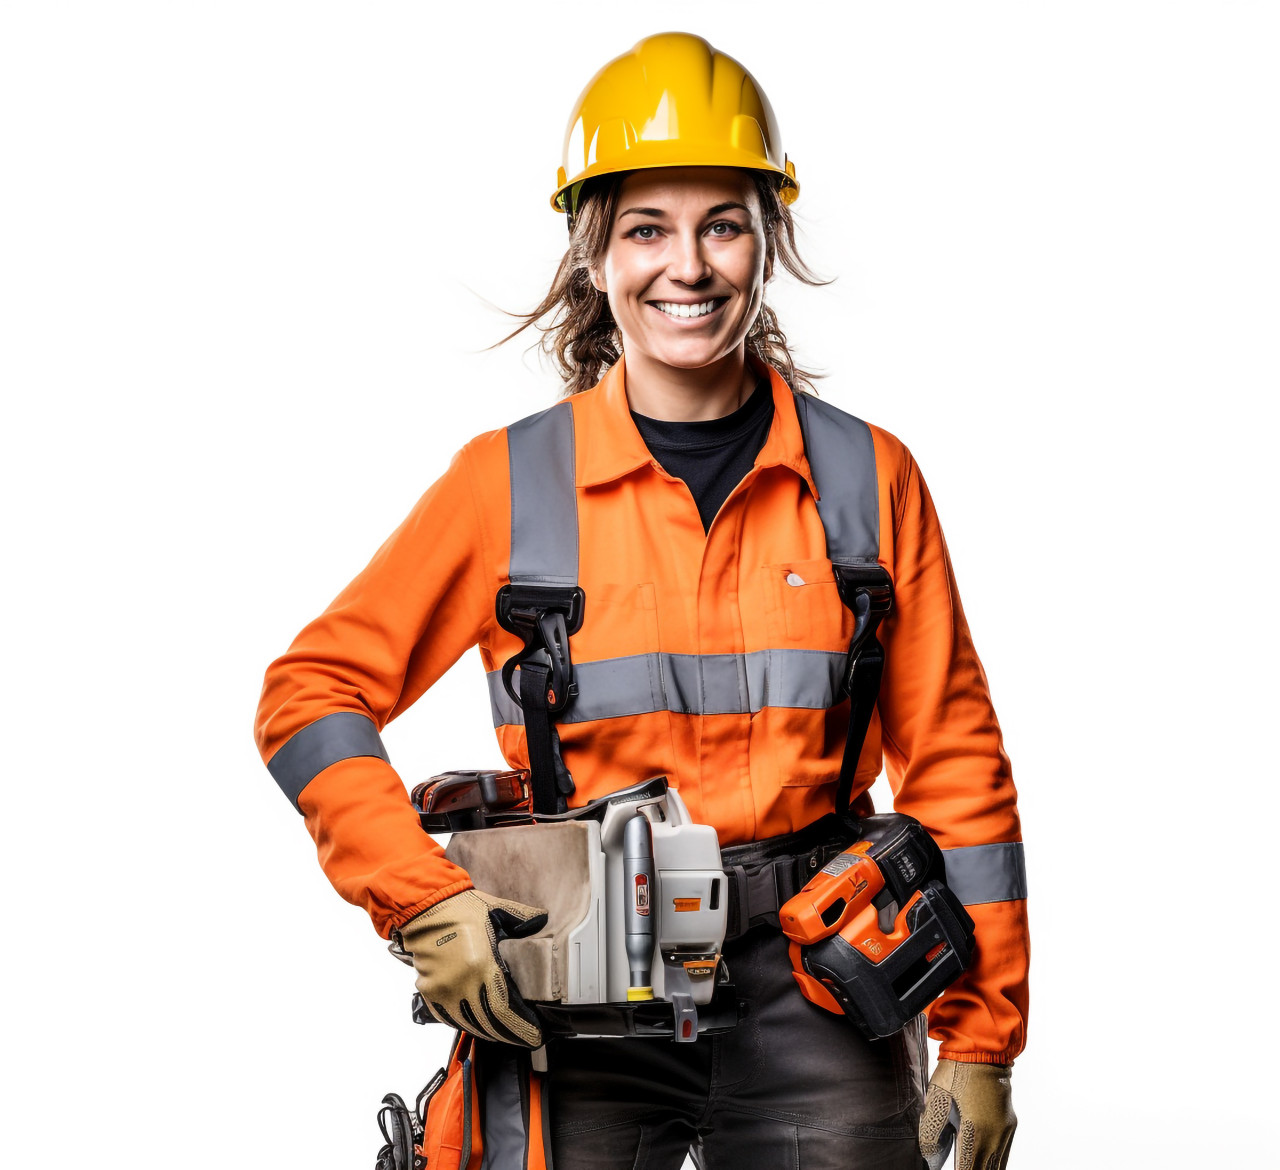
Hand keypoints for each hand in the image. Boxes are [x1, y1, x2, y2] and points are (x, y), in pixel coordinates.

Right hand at [394, 888, 547, 1046]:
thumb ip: (522, 917)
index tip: (535, 1034)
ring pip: (469, 1024)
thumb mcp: (496, 909)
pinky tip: (478, 1027)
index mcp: (481, 965)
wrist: (425, 907)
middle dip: (510, 1035)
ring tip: (505, 1036)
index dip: (521, 1026)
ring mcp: (444, 990)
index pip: (505, 1008)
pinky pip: (449, 1018)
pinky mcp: (430, 991)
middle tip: (525, 1039)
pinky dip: (465, 1025)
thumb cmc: (459, 908)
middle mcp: (461, 983)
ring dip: (489, 1034)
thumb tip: (543, 920)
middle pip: (489, 1022)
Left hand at [918, 1058, 1015, 1169]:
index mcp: (976, 1130)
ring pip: (998, 1165)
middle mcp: (995, 1135)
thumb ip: (930, 1130)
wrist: (983, 1048)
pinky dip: (993, 1162)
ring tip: (968, 1167)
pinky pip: (1003, 1153)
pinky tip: (982, 1162)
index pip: (969, 1169)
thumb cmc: (957, 1071)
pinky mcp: (1009, 1123)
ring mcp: (1005, 1130)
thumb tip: (929, 1155)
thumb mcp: (937, 1097)